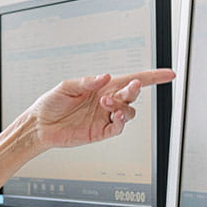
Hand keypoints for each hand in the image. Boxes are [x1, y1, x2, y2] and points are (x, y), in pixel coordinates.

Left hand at [28, 69, 174, 148]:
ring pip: (128, 112)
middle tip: (129, 87)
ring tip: (105, 103)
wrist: (38, 126)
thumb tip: (106, 77)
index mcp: (101, 88)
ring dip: (122, 106)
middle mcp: (106, 102)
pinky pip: (118, 128)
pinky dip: (120, 122)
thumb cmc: (50, 104)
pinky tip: (114, 116)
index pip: (131, 80)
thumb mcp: (66, 87)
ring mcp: (104, 117)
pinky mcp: (100, 132)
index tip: (168, 74)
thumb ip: (87, 82)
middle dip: (134, 90)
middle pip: (132, 95)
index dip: (152, 77)